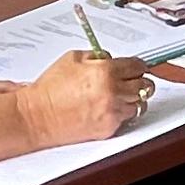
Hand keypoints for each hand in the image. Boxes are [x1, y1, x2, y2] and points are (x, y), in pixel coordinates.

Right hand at [15, 49, 150, 146]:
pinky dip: (120, 114)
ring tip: (116, 97)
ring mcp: (112, 112)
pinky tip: (106, 109)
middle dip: (139, 82)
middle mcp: (113, 92)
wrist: (38, 115)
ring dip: (131, 99)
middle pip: (146, 86)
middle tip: (130, 82)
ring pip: (139, 104)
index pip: (138, 66)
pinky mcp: (108, 128)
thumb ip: (97, 55)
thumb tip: (112, 58)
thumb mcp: (72, 58)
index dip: (137, 66)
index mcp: (105, 72)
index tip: (136, 68)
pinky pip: (126, 119)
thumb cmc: (50, 89)